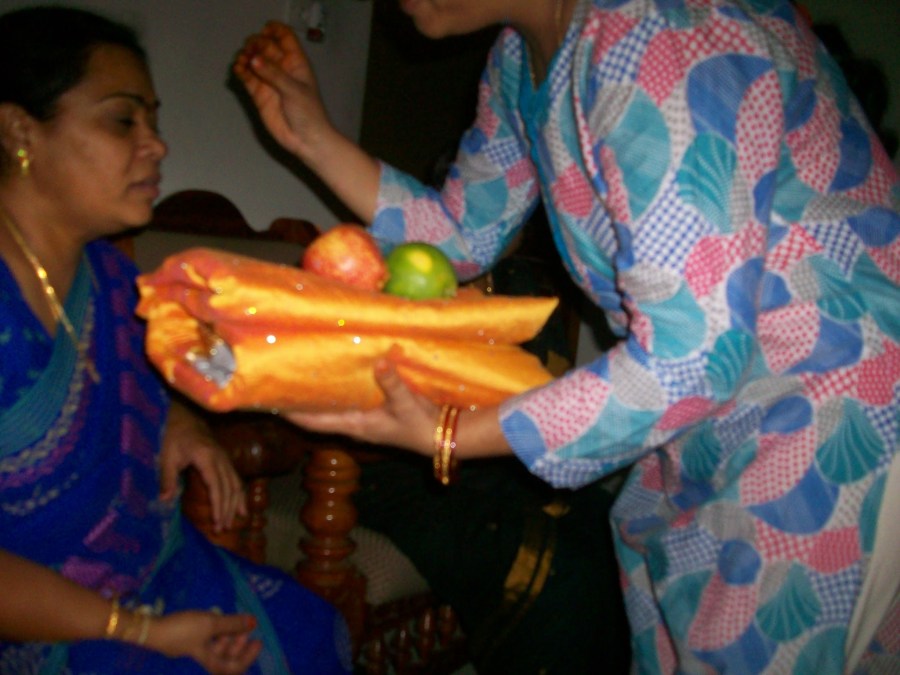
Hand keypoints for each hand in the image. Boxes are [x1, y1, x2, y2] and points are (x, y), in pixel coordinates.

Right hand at [145, 610, 261, 673]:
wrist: (150, 629)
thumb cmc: (183, 629)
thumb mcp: (210, 624)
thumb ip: (233, 624)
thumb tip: (254, 622)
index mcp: (208, 662)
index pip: (233, 668)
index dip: (248, 657)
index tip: (258, 641)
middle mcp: (202, 660)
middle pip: (226, 658)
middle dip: (238, 643)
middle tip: (246, 627)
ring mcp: (193, 651)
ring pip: (217, 648)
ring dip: (228, 635)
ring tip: (232, 621)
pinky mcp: (186, 642)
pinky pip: (207, 641)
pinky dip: (216, 632)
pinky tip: (217, 620)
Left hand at [160, 402, 246, 531]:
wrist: (185, 415)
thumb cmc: (174, 435)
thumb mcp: (166, 456)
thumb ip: (167, 478)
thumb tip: (165, 501)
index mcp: (207, 458)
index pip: (217, 487)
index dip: (219, 506)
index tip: (217, 523)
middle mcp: (221, 459)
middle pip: (229, 488)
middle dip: (227, 510)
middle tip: (223, 529)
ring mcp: (226, 458)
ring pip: (236, 484)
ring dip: (236, 504)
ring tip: (235, 522)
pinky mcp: (226, 459)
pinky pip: (237, 479)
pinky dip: (240, 494)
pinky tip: (242, 507)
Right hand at [233, 21, 334, 162]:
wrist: (305, 140)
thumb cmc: (308, 113)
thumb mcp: (293, 90)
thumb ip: (273, 74)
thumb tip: (254, 59)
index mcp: (296, 62)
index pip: (285, 37)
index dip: (274, 30)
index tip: (264, 30)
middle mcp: (282, 69)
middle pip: (265, 46)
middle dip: (256, 44)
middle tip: (251, 51)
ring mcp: (270, 81)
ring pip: (254, 61)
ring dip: (246, 57)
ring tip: (243, 61)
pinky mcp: (259, 94)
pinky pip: (247, 77)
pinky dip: (241, 71)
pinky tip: (239, 70)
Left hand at [283, 352, 438, 455]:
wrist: (441, 437)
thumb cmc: (421, 424)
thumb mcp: (407, 404)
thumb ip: (393, 383)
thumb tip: (379, 362)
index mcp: (355, 425)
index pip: (314, 422)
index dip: (291, 413)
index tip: (270, 401)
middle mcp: (353, 424)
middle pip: (317, 414)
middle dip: (299, 401)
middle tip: (279, 379)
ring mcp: (362, 420)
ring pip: (331, 409)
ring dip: (317, 396)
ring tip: (300, 375)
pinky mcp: (372, 414)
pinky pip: (346, 402)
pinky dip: (336, 392)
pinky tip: (334, 377)